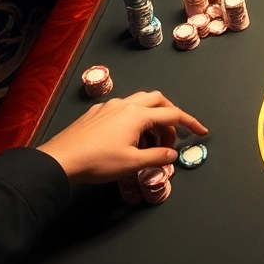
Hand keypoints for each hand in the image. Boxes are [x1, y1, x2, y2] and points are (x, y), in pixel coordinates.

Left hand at [38, 91, 206, 184]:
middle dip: (170, 115)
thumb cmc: (98, 161)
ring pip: (139, 102)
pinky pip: (122, 108)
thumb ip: (157, 156)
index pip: (172, 114)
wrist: (61, 159)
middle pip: (157, 100)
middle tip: (171, 137)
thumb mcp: (133, 163)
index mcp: (138, 114)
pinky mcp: (96, 112)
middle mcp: (126, 104)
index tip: (202, 131)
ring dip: (151, 116)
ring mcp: (109, 106)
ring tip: (149, 141)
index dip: (190, 123)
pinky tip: (127, 137)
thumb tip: (172, 154)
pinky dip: (133, 118)